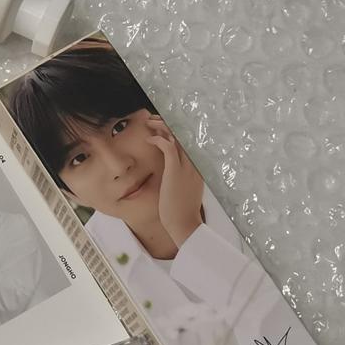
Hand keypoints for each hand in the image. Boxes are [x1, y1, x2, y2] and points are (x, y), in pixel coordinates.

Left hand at [146, 116, 202, 247]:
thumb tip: (173, 174)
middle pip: (182, 135)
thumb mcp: (184, 190)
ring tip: (148, 123)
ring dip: (161, 127)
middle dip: (167, 124)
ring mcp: (186, 166)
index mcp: (196, 167)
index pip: (187, 142)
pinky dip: (158, 140)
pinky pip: (167, 148)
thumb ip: (181, 178)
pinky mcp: (175, 170)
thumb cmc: (181, 210)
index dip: (175, 130)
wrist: (184, 224)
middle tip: (152, 120)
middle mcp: (193, 164)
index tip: (163, 126)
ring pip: (175, 137)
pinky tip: (149, 139)